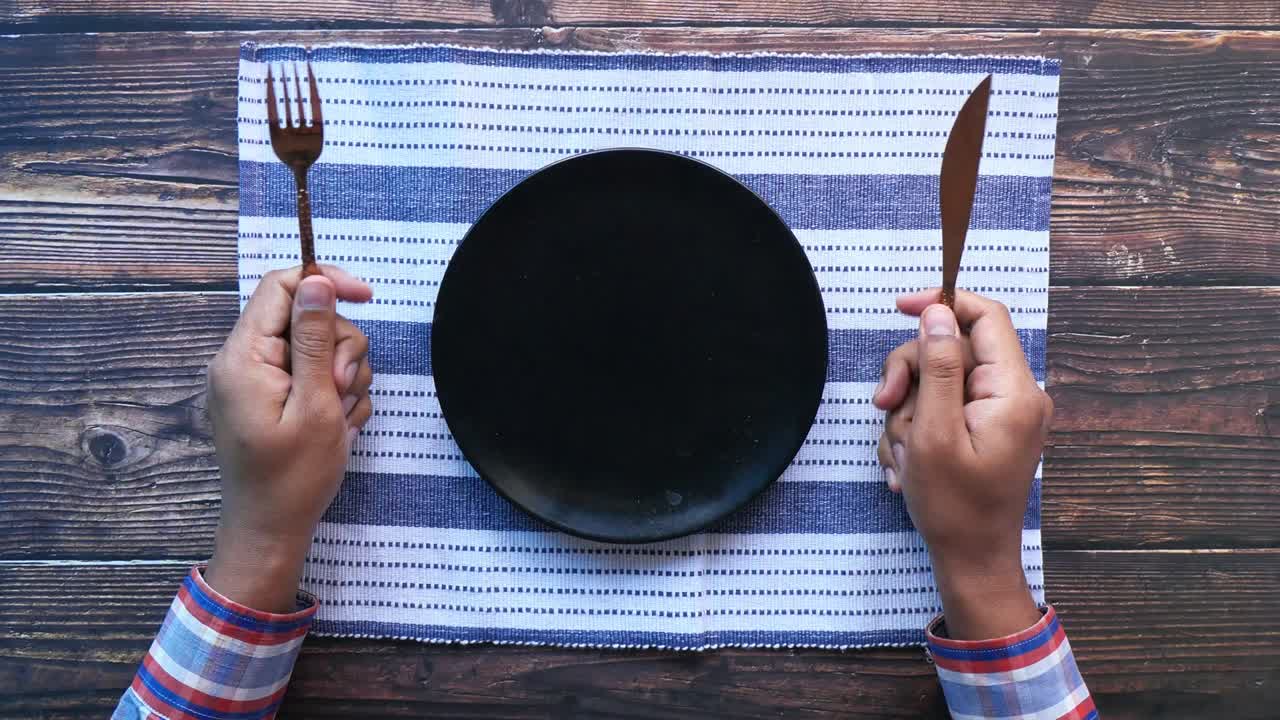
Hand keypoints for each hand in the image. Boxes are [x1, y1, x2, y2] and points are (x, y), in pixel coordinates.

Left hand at [204, 265, 373, 611]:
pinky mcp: (273, 396)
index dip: (325, 282)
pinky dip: (336, 394)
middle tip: (341, 391)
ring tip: (340, 416)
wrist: (272, 531)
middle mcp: (245, 360)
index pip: (282, 286)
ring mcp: (259, 379)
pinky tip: (336, 424)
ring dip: (344, 375)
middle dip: (340, 348)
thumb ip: (316, 340)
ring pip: (320, 346)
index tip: (367, 295)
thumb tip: (316, 283)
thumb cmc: (293, 477)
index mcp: (244, 357)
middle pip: (309, 317)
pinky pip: (315, 373)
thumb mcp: (316, 404)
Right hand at [873, 289, 1051, 638]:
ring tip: (902, 455)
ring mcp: (1000, 414)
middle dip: (911, 375)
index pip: (985, 317)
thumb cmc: (954, 507)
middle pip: (951, 349)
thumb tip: (937, 312)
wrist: (971, 563)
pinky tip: (907, 464)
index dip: (943, 303)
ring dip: (907, 412)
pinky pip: (942, 408)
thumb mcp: (933, 433)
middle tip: (884, 405)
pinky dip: (917, 431)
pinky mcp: (985, 430)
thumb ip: (936, 367)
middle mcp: (1015, 395)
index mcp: (1014, 391)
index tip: (899, 307)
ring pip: (938, 380)